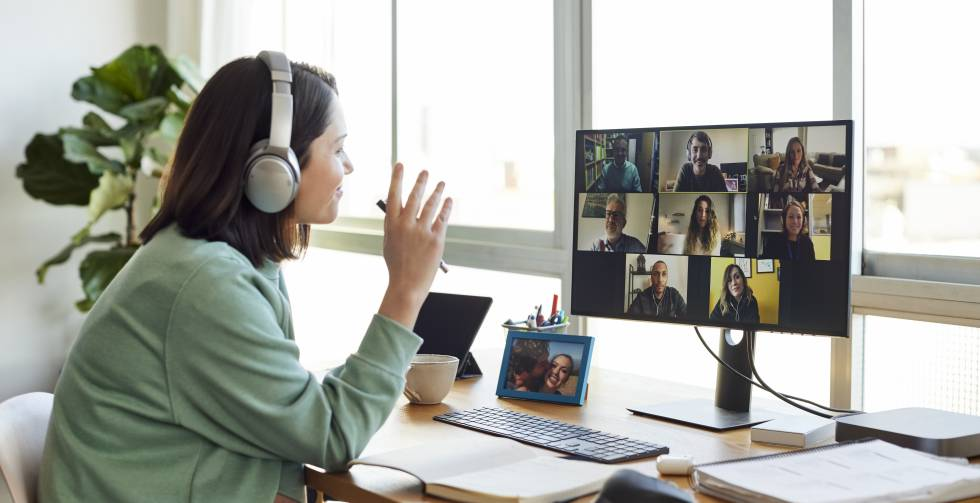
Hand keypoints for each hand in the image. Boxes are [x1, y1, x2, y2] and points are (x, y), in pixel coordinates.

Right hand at [377, 163, 451, 328]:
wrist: (406, 285)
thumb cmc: (397, 265)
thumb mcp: (390, 242)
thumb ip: (396, 225)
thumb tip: (403, 209)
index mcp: (391, 225)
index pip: (393, 195)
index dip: (397, 178)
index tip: (400, 165)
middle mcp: (406, 225)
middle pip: (414, 197)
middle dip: (420, 182)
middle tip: (425, 171)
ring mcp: (422, 232)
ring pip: (431, 205)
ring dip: (437, 192)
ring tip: (441, 183)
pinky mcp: (436, 239)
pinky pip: (443, 219)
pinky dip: (446, 208)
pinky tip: (449, 200)